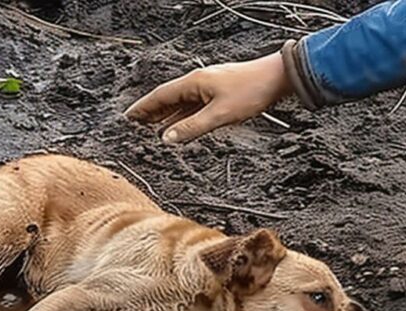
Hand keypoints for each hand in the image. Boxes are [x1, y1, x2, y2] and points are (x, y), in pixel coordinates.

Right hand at [125, 51, 292, 143]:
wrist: (278, 78)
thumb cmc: (252, 91)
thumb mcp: (219, 114)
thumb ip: (191, 127)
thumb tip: (166, 138)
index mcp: (193, 83)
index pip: (160, 96)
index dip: (143, 108)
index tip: (128, 118)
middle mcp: (198, 82)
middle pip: (168, 98)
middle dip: (151, 112)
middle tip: (135, 125)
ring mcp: (209, 87)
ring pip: (181, 103)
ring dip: (167, 115)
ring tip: (152, 128)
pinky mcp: (219, 93)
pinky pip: (194, 106)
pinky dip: (183, 116)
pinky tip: (180, 125)